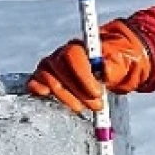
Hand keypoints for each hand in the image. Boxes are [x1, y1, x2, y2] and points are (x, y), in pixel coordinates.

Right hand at [28, 20, 150, 112]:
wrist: (105, 69)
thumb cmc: (111, 66)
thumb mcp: (119, 65)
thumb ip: (114, 66)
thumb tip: (105, 69)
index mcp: (79, 47)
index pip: (73, 56)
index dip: (83, 76)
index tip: (98, 93)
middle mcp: (60, 55)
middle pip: (61, 70)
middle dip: (79, 92)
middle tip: (97, 106)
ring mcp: (49, 67)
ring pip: (49, 81)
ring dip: (67, 98)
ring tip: (85, 108)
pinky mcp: (42, 80)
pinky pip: (34, 85)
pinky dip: (40, 92)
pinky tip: (50, 98)